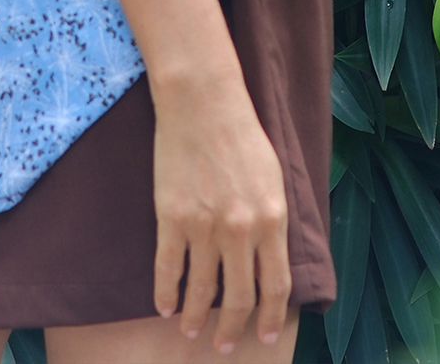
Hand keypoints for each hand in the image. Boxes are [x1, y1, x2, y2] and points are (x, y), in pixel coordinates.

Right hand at [150, 68, 290, 351]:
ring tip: (192, 331)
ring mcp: (204, 226)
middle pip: (238, 298)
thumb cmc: (241, 132)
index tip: (265, 336)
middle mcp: (241, 230)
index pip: (276, 286)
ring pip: (202, 290)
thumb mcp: (273, 177)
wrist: (202, 101)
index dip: (270, 317)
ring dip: (196, 318)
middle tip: (225, 345)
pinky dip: (165, 294)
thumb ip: (273, 220)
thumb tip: (271, 258)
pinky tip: (164, 307)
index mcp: (272, 220)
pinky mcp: (172, 217)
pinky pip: (168, 268)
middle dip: (232, 329)